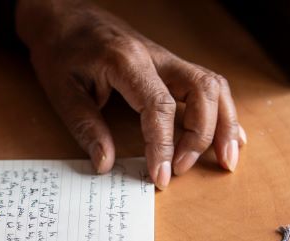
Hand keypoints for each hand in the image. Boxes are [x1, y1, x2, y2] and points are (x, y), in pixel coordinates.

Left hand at [16, 0, 246, 188]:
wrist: (63, 14)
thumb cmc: (60, 49)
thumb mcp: (61, 90)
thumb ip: (85, 127)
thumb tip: (105, 164)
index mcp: (127, 61)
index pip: (159, 106)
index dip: (164, 145)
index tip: (161, 176)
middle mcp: (156, 57)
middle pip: (202, 91)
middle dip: (202, 136)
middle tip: (184, 171)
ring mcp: (167, 59)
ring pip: (214, 86)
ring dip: (225, 125)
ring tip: (225, 160)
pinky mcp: (169, 66)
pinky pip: (207, 86)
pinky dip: (221, 113)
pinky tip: (228, 136)